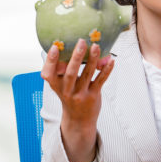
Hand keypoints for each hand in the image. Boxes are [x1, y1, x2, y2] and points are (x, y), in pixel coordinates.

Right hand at [41, 39, 114, 161]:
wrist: (79, 120)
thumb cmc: (69, 95)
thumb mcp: (60, 86)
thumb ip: (61, 69)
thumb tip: (67, 45)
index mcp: (55, 85)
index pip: (48, 73)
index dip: (51, 60)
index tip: (55, 47)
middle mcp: (66, 91)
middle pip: (70, 73)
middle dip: (76, 57)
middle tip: (82, 41)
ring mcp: (80, 94)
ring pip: (87, 74)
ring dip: (93, 59)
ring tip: (96, 46)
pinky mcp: (93, 96)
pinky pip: (100, 81)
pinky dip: (106, 70)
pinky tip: (111, 60)